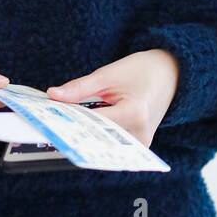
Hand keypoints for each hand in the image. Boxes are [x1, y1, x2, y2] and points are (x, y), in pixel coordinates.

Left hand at [46, 49, 179, 147]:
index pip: (92, 123)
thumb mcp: (108, 74)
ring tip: (61, 125)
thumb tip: (52, 95)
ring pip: (102, 142)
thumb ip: (80, 88)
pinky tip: (79, 127)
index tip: (45, 120)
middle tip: (46, 125)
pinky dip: (94, 135)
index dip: (67, 120)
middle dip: (72, 129)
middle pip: (96, 136)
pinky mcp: (139, 146)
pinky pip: (111, 143)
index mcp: (133, 113)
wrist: (171, 75)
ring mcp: (141, 143)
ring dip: (82, 133)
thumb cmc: (141, 71)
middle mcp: (139, 134)